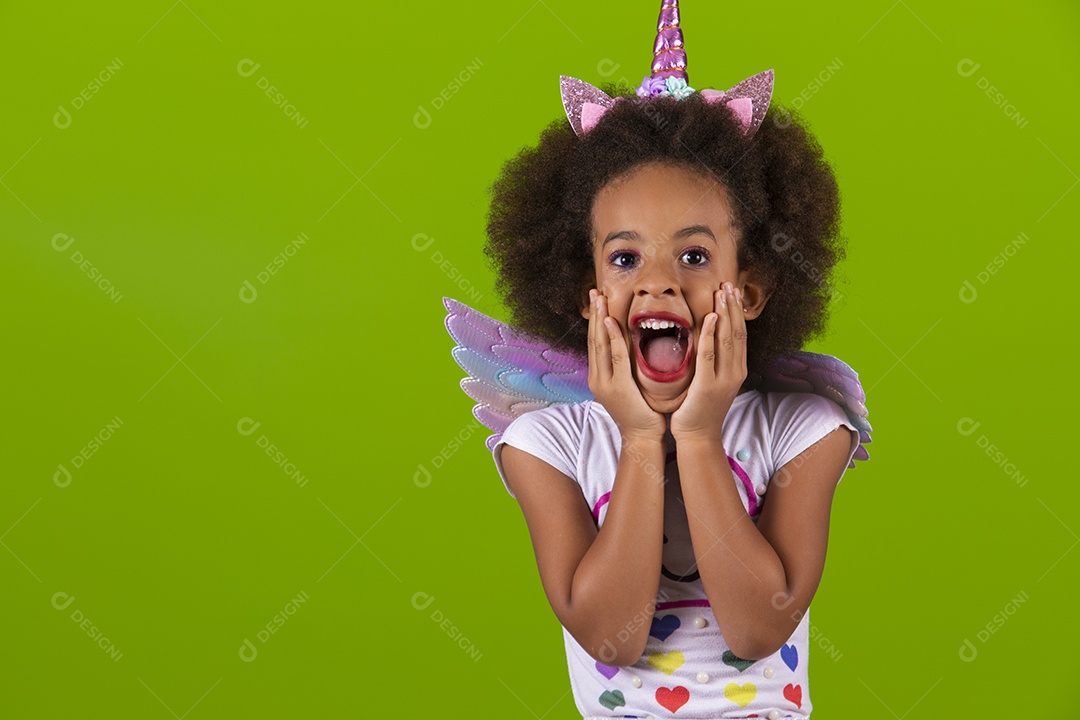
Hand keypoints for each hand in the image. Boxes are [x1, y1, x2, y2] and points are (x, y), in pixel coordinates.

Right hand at [587, 289, 665, 440]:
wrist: (642, 437)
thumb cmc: (641, 412)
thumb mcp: (629, 387)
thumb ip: (625, 368)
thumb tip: (630, 349)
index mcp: (600, 377)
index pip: (596, 343)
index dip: (596, 321)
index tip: (598, 300)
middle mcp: (597, 378)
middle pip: (593, 339)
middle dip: (594, 314)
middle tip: (595, 291)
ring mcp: (604, 383)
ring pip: (599, 344)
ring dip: (600, 319)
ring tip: (599, 299)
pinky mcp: (616, 387)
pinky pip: (614, 357)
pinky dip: (611, 338)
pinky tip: (610, 322)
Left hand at [670, 282, 746, 438]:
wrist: (698, 436)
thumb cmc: (700, 408)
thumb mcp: (712, 381)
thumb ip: (714, 362)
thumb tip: (709, 339)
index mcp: (736, 369)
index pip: (739, 333)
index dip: (736, 311)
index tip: (732, 291)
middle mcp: (735, 371)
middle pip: (737, 332)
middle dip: (733, 306)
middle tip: (728, 284)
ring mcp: (724, 379)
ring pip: (728, 339)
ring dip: (725, 313)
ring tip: (722, 292)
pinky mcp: (708, 386)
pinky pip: (710, 354)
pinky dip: (711, 334)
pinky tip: (711, 317)